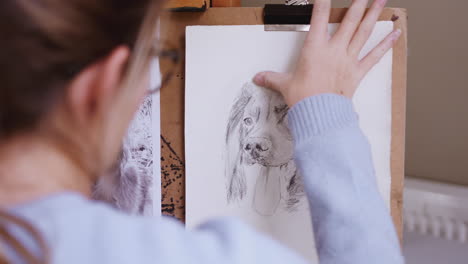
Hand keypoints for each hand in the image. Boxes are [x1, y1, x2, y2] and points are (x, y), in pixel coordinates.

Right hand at [253, 0, 400, 106]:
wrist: (319, 114)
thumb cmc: (304, 99)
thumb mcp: (285, 85)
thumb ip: (272, 78)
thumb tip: (259, 77)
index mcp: (315, 49)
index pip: (319, 17)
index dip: (322, 2)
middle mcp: (334, 50)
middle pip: (349, 20)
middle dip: (357, 3)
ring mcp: (348, 60)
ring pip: (363, 32)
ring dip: (373, 14)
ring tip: (380, 0)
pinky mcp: (357, 72)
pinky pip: (374, 56)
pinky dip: (386, 44)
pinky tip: (396, 34)